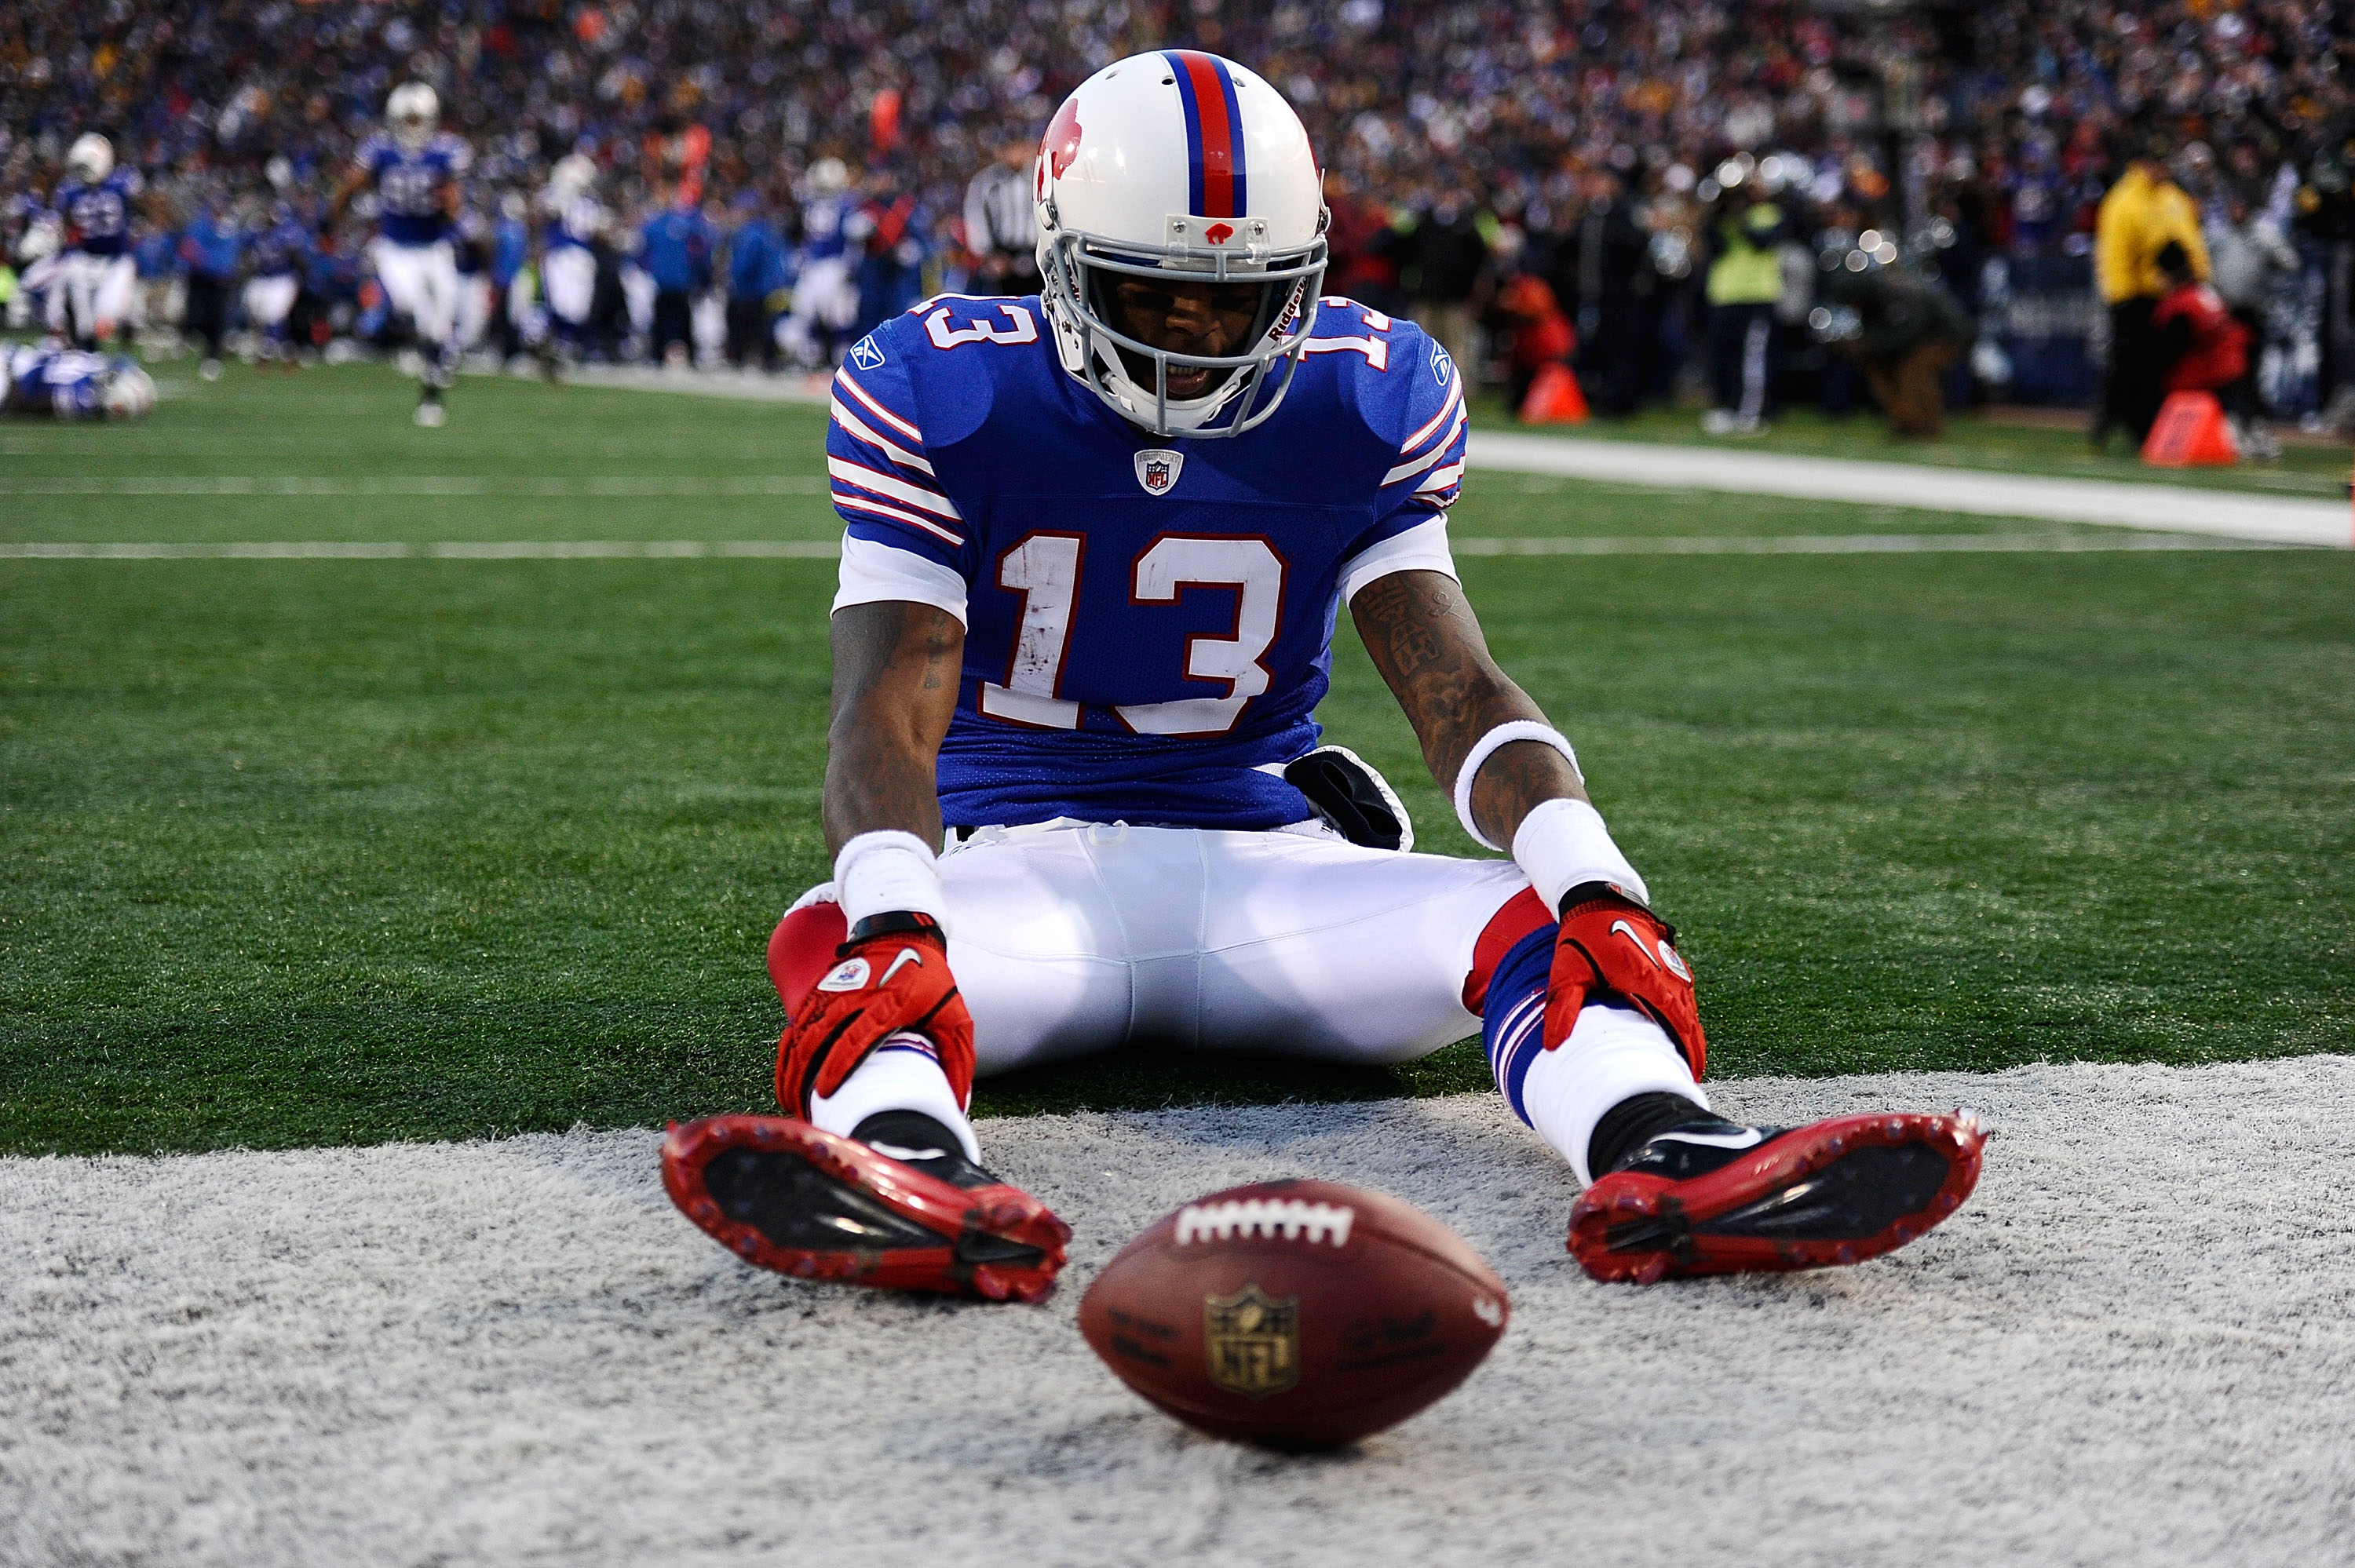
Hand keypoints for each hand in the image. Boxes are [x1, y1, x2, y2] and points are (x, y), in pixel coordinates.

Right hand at [774, 912, 974, 1114]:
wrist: (901, 932)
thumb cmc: (930, 978)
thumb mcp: (953, 1015)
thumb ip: (957, 1058)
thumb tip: (958, 1103)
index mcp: (888, 1005)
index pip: (855, 1038)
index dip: (837, 1066)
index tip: (824, 1093)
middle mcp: (855, 997)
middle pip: (819, 1039)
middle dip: (804, 1075)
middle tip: (800, 1108)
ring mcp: (834, 992)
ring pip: (803, 1032)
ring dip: (791, 1066)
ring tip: (787, 1098)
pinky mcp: (821, 989)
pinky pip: (798, 1021)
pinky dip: (788, 1047)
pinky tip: (785, 1072)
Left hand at [1544, 884, 1706, 1076]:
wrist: (1599, 898)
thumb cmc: (1583, 936)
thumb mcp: (1567, 972)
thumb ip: (1563, 1007)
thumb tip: (1552, 1045)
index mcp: (1648, 981)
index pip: (1677, 1024)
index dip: (1686, 1051)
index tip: (1688, 1073)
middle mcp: (1667, 975)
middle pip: (1689, 1020)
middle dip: (1693, 1049)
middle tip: (1691, 1077)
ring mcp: (1672, 967)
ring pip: (1690, 1008)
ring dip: (1691, 1033)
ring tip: (1689, 1061)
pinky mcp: (1671, 962)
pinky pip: (1685, 994)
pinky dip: (1687, 1015)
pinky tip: (1682, 1029)